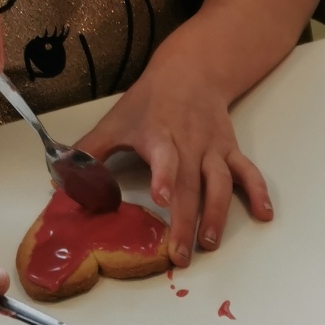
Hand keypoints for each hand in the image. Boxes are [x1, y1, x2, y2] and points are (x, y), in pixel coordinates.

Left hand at [76, 36, 272, 266]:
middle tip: (180, 255)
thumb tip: (60, 180)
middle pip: (191, 186)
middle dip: (186, 221)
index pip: (165, 157)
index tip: (162, 198)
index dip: (165, 177)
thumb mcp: (115, 121)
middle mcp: (190, 145)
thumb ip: (89, 152)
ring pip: (220, 184)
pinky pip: (247, 173)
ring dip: (218, 215)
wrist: (191, 70)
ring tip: (211, 243)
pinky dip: (258, 192)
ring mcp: (213, 149)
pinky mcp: (230, 151)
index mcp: (160, 135)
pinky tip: (265, 215)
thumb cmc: (149, 101)